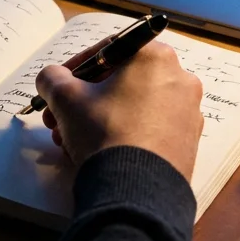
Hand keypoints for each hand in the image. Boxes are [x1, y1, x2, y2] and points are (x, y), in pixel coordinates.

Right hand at [37, 42, 203, 179]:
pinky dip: (124, 134)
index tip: (58, 85)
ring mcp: (188, 112)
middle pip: (120, 81)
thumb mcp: (66, 99)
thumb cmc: (104, 132)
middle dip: (84, 100)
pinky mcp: (188, 141)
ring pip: (133, 107)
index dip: (75, 68)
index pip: (108, 50)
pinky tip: (99, 153)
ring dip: (98, 119)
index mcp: (156, 57)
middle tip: (60, 117)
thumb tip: (51, 77)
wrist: (137, 190)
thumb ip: (52, 78)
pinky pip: (149, 129)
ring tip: (72, 141)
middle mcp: (180, 78)